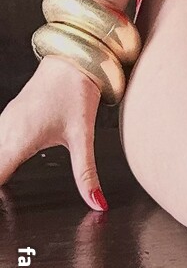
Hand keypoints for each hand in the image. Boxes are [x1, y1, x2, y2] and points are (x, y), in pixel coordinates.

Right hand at [0, 56, 107, 210]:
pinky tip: (6, 168)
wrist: (74, 55)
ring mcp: (4, 123)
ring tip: (5, 196)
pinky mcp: (9, 117)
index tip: (3, 212)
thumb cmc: (76, 90)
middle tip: (5, 208)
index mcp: (17, 141)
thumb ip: (86, 173)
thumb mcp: (82, 136)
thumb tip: (97, 202)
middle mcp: (5, 132)